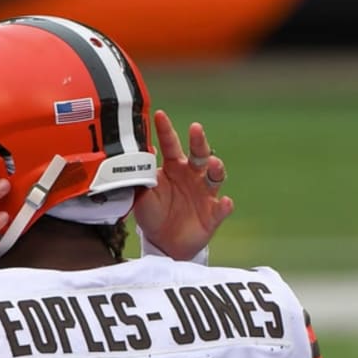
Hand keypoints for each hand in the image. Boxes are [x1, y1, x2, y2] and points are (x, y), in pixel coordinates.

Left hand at [132, 109, 232, 260]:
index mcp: (173, 167)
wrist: (163, 243)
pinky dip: (224, 205)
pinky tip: (225, 202)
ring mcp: (205, 193)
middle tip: (195, 129)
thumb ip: (140, 178)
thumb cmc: (153, 213)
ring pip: (215, 176)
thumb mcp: (141, 196)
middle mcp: (192, 175)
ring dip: (216, 168)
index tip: (159, 115)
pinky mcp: (213, 214)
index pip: (170, 144)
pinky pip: (222, 208)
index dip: (166, 130)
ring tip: (212, 163)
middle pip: (199, 153)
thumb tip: (133, 158)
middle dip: (199, 141)